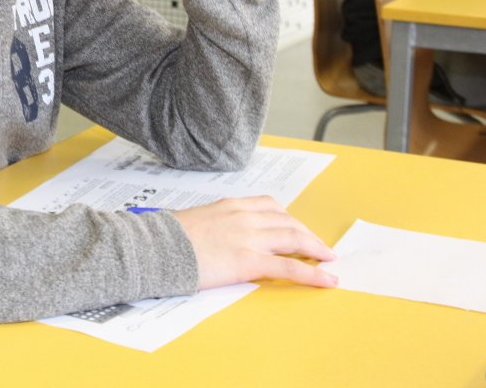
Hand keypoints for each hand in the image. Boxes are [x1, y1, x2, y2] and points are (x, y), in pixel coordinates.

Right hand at [171, 197, 337, 290]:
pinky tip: (326, 279)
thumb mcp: (193, 221)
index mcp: (230, 205)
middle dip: (307, 235)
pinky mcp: (249, 261)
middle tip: (319, 247)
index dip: (289, 219)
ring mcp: (249, 238)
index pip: (270, 206)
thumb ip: (211, 225)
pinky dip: (313, 274)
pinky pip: (290, 268)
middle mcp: (244, 217)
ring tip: (328, 260)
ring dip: (316, 250)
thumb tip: (213, 236)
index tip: (297, 228)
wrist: (156, 248)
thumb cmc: (167, 238)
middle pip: (287, 222)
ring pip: (294, 240)